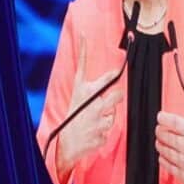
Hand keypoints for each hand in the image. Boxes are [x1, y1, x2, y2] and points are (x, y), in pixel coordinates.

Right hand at [56, 35, 123, 183]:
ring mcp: (96, 118)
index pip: (89, 70)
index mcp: (81, 91)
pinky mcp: (102, 133)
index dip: (93, 58)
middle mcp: (90, 103)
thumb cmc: (74, 117)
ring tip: (93, 120)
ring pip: (114, 114)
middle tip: (110, 100)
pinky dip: (103, 131)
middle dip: (117, 97)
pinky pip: (110, 129)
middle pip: (117, 93)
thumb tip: (113, 75)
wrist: (66, 142)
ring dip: (107, 117)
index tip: (88, 40)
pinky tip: (93, 131)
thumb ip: (94, 89)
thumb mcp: (78, 99)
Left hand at [156, 73, 183, 183]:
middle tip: (168, 134)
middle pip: (160, 132)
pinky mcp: (178, 172)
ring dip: (161, 145)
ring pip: (158, 145)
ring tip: (172, 146)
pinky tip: (173, 157)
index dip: (161, 118)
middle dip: (161, 132)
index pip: (169, 120)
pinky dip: (163, 158)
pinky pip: (160, 160)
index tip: (162, 118)